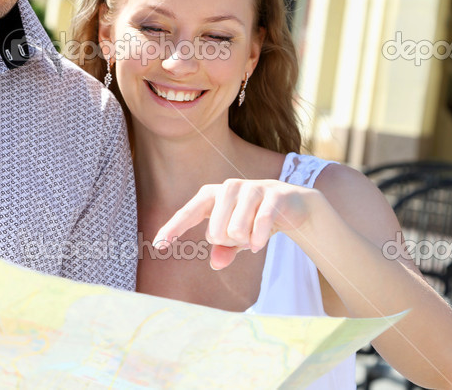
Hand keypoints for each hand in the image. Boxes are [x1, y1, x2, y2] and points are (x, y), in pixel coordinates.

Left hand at [153, 179, 318, 269]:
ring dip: (246, 241)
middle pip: (215, 232)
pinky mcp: (273, 194)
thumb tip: (216, 263)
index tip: (158, 245)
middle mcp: (228, 188)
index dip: (173, 229)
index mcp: (212, 195)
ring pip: (236, 230)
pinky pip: (260, 225)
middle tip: (241, 236)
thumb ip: (224, 249)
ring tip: (253, 236)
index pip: (188, 213)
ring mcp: (252, 188)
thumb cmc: (255, 220)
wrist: (292, 206)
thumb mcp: (236, 238)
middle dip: (228, 243)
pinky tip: (259, 244)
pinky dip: (259, 240)